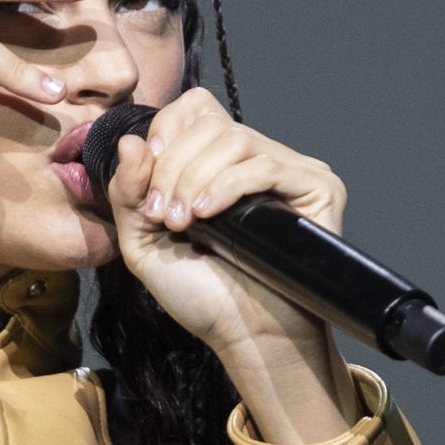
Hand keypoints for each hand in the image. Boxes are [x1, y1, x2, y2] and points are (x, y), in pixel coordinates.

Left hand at [103, 88, 349, 356]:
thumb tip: (131, 142)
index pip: (194, 108)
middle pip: (209, 123)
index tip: (147, 174)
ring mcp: (288, 170)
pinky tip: (208, 215)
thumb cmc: (200, 293)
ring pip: (234, 139)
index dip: (167, 131)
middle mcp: (253, 159)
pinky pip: (266, 165)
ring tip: (183, 224)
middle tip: (163, 215)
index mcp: (215, 163)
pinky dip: (228, 186)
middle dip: (172, 167)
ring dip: (194, 180)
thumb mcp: (143, 240)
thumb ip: (128, 192)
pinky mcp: (317, 187)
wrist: (245, 335)